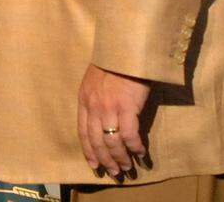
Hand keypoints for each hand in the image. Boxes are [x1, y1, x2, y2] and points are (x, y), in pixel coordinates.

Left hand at [77, 63, 150, 177]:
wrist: (124, 51)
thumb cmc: (113, 64)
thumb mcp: (95, 81)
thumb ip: (96, 99)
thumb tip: (104, 119)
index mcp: (84, 100)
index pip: (83, 132)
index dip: (88, 150)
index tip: (94, 165)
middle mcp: (93, 106)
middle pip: (96, 140)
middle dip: (105, 159)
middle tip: (114, 172)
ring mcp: (108, 107)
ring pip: (111, 141)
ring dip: (120, 157)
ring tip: (127, 167)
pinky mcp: (126, 107)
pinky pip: (129, 135)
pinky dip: (134, 147)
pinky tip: (140, 153)